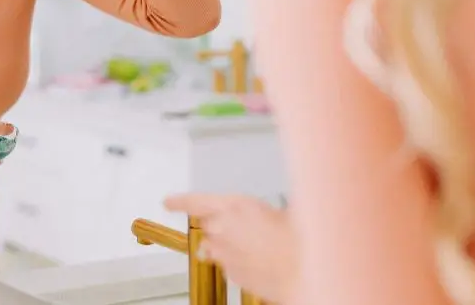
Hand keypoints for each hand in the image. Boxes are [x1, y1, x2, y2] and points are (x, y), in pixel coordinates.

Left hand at [164, 193, 295, 303]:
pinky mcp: (231, 274)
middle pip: (209, 224)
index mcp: (232, 205)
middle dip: (222, 225)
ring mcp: (224, 254)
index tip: (168, 202)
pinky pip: (228, 265)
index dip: (179, 201)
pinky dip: (239, 262)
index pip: (194, 201)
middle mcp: (221, 229)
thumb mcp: (285, 208)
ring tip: (257, 246)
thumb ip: (264, 208)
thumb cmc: (298, 238)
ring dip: (228, 245)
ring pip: (216, 247)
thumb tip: (271, 209)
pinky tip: (260, 260)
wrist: (306, 270)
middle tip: (249, 228)